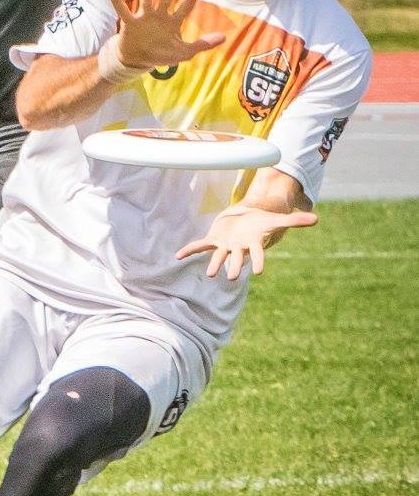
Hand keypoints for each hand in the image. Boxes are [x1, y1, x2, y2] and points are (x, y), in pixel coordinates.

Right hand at [110, 0, 223, 72]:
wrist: (138, 59)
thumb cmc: (161, 54)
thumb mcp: (184, 52)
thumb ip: (203, 44)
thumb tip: (225, 37)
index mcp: (172, 22)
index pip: (183, 9)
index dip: (190, 2)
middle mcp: (159, 16)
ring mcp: (144, 18)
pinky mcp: (130, 23)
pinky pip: (123, 10)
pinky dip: (117, 1)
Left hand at [175, 204, 316, 280]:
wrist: (245, 220)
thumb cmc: (260, 223)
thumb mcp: (276, 220)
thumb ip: (295, 221)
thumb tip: (317, 219)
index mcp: (253, 244)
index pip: (257, 254)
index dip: (258, 261)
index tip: (259, 272)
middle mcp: (238, 248)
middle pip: (236, 258)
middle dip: (233, 266)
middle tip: (229, 277)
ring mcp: (225, 245)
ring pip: (218, 256)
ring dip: (214, 264)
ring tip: (211, 274)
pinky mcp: (213, 240)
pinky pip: (199, 246)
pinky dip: (189, 250)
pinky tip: (178, 256)